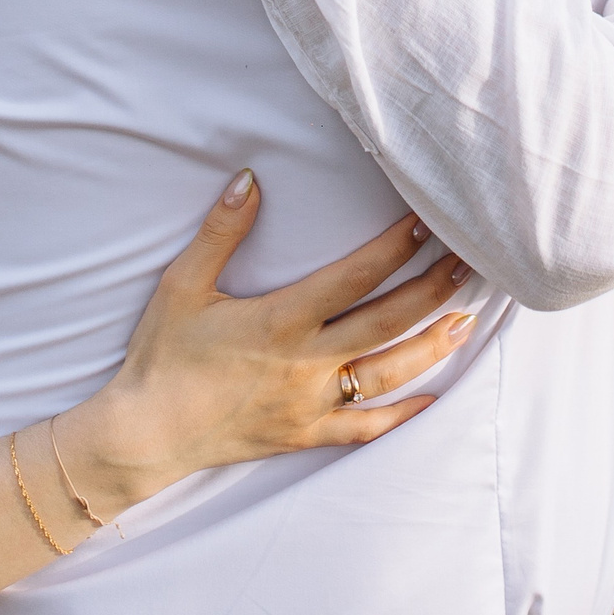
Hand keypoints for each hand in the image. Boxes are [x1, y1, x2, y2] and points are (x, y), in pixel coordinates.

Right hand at [63, 170, 474, 515]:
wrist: (145, 433)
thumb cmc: (163, 356)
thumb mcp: (183, 285)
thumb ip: (221, 231)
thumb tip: (249, 178)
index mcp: (281, 320)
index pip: (355, 277)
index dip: (395, 248)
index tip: (425, 224)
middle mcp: (306, 362)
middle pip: (388, 323)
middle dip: (432, 291)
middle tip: (468, 265)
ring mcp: (311, 404)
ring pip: (387, 375)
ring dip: (431, 348)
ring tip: (464, 323)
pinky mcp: (306, 435)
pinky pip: (365, 428)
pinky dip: (402, 415)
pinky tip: (431, 400)